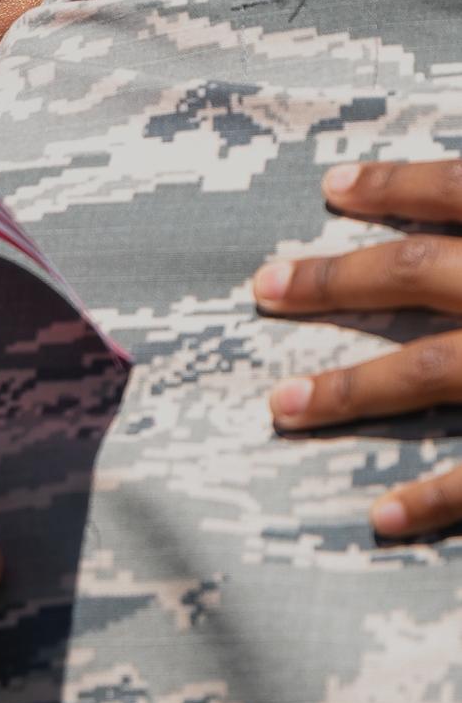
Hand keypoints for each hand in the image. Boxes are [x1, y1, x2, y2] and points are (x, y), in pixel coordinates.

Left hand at [254, 158, 461, 537]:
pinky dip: (435, 497)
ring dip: (352, 390)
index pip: (461, 188)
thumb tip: (455, 204)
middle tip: (261, 289)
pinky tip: (378, 517)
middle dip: (337, 281)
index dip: (396, 186)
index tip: (330, 188)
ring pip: (435, 371)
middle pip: (423, 271)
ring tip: (280, 407)